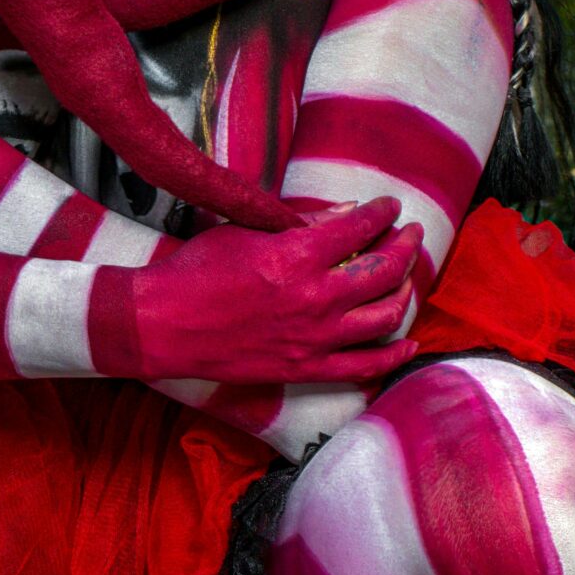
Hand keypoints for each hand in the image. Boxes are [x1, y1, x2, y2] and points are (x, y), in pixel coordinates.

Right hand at [129, 197, 420, 385]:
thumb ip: (302, 222)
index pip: (360, 226)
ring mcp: (315, 338)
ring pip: (386, 315)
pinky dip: (394, 354)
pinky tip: (409, 341)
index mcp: (298, 255)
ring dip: (406, 290)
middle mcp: (316, 297)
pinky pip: (366, 366)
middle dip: (405, 245)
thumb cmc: (197, 270)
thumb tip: (347, 214)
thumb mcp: (246, 230)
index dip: (382, 212)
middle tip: (410, 233)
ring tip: (407, 274)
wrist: (164, 325)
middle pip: (384, 269)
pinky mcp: (307, 369)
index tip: (390, 205)